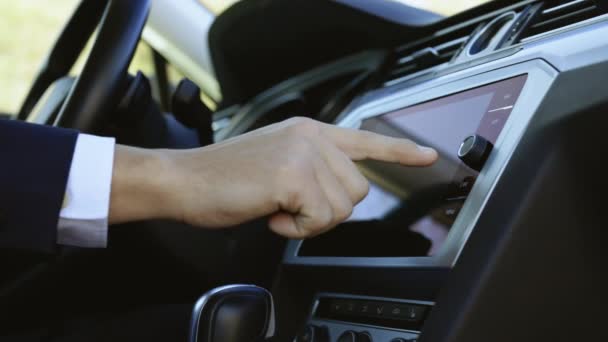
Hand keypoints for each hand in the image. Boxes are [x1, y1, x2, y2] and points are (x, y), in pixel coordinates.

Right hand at [110, 117, 437, 238]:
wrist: (185, 180)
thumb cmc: (224, 178)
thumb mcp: (276, 160)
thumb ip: (311, 166)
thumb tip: (337, 190)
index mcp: (309, 132)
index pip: (365, 140)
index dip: (399, 150)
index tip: (427, 156)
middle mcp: (312, 137)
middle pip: (357, 191)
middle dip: (326, 211)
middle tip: (290, 208)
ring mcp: (304, 154)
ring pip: (341, 208)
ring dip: (309, 221)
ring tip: (276, 208)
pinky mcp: (293, 176)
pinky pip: (318, 220)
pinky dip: (295, 229)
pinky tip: (270, 214)